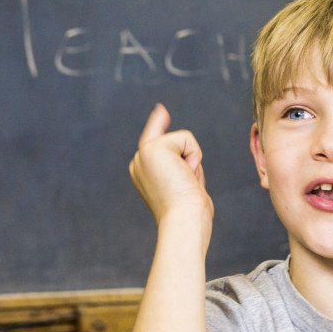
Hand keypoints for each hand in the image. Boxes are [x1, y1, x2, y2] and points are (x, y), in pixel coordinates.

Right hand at [128, 104, 211, 228]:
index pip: (152, 142)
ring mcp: (143, 153)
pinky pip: (187, 138)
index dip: (158, 124)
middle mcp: (138, 162)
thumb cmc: (189, 213)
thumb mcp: (186, 187)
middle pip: (168, 136)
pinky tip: (186, 175)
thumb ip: (184, 171)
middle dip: (189, 157)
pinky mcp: (152, 148)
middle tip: (187, 184)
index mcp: (142, 173)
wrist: (183, 221)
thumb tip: (190, 164)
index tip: (162, 110)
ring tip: (185, 182)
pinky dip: (194, 157)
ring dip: (193, 161)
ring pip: (181, 139)